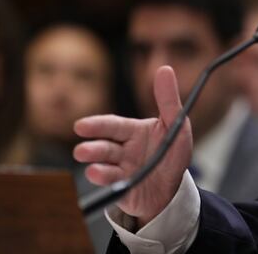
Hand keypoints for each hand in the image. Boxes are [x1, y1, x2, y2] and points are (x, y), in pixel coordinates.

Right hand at [74, 66, 192, 225]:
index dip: (97, 126)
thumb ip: (168, 100)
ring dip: (95, 166)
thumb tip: (165, 69)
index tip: (81, 126)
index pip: (113, 126)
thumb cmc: (172, 154)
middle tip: (81, 151)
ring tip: (92, 167)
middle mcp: (123, 150)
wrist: (173, 189)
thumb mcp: (176, 125)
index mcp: (133, 132)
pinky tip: (99, 176)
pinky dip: (104, 181)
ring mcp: (120, 169)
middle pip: (104, 146)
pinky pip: (111, 185)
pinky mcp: (122, 189)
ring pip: (102, 165)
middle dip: (91, 148)